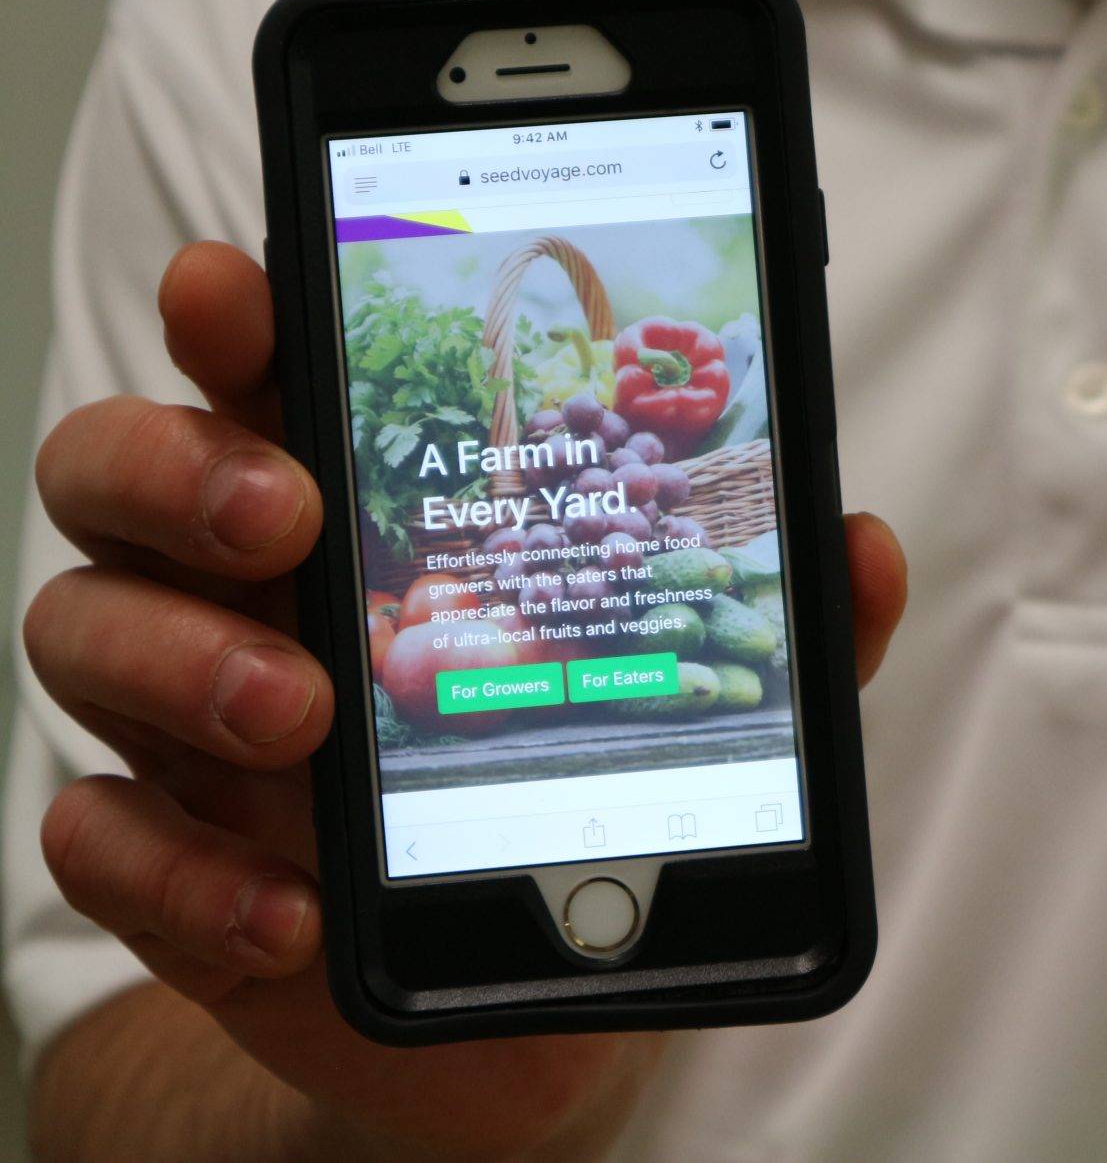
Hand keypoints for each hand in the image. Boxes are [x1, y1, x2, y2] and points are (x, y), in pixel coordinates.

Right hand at [24, 241, 908, 1158]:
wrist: (529, 989)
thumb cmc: (591, 800)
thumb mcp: (705, 711)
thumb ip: (784, 633)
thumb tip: (863, 547)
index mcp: (368, 512)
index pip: (266, 375)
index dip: (232, 313)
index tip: (236, 282)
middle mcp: (252, 592)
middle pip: (120, 470)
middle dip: (178, 465)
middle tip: (288, 512)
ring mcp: (197, 725)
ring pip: (80, 628)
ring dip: (177, 659)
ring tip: (303, 712)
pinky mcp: (181, 865)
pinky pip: (100, 839)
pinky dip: (176, 871)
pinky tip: (286, 904)